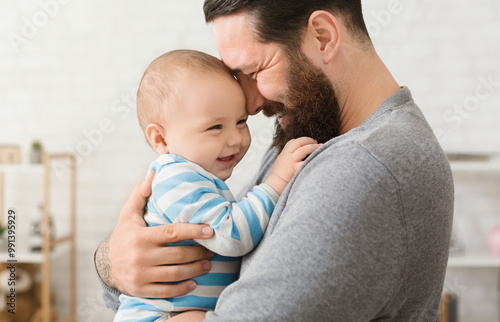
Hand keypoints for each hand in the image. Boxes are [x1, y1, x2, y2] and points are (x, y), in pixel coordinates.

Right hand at [95, 171, 214, 297]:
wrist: (105, 265)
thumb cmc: (123, 236)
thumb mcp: (128, 214)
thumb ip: (141, 194)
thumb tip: (153, 172)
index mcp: (140, 237)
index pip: (172, 233)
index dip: (193, 231)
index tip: (209, 230)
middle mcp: (140, 257)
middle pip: (178, 255)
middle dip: (199, 252)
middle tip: (212, 248)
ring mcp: (141, 275)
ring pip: (176, 274)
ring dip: (196, 269)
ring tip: (208, 263)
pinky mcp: (142, 290)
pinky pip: (167, 291)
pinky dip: (182, 288)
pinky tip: (194, 283)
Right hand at [265, 137, 319, 194]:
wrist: (275, 184)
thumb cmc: (279, 175)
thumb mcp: (280, 161)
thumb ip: (288, 156)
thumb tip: (296, 154)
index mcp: (284, 153)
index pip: (292, 142)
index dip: (301, 140)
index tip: (308, 141)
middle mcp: (287, 155)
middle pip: (299, 142)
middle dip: (309, 140)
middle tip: (316, 142)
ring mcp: (291, 161)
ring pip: (303, 149)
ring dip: (313, 147)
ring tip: (320, 146)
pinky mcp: (295, 168)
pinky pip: (305, 162)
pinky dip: (313, 158)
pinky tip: (319, 157)